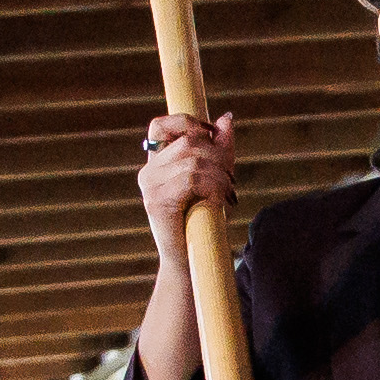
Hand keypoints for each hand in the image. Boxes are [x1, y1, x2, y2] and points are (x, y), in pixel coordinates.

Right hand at [135, 112, 240, 262]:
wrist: (191, 261)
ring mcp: (150, 186)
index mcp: (157, 163)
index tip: (212, 136)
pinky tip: (218, 200)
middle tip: (231, 176)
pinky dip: (213, 186)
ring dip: (219, 174)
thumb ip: (220, 148)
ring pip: (193, 160)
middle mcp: (148, 172)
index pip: (161, 124)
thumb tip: (226, 118)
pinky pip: (191, 179)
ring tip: (228, 191)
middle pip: (188, 141)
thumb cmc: (203, 220)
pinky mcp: (157, 202)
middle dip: (217, 154)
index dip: (187, 122)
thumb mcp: (215, 177)